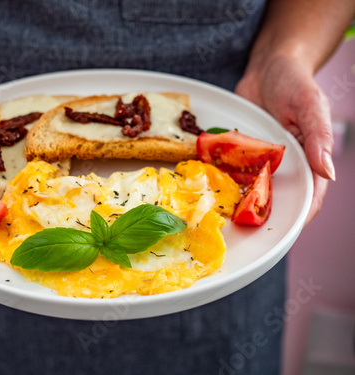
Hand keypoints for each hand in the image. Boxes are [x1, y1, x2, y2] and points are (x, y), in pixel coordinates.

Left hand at [235, 54, 334, 223]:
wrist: (267, 66)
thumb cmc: (295, 82)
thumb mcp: (310, 105)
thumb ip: (319, 137)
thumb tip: (328, 172)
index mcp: (308, 158)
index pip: (310, 194)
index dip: (299, 215)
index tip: (285, 231)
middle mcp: (284, 164)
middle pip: (277, 197)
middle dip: (263, 212)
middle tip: (244, 227)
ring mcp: (261, 160)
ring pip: (252, 188)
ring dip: (240, 199)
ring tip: (223, 213)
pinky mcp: (241, 152)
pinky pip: (232, 169)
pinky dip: (224, 178)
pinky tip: (210, 187)